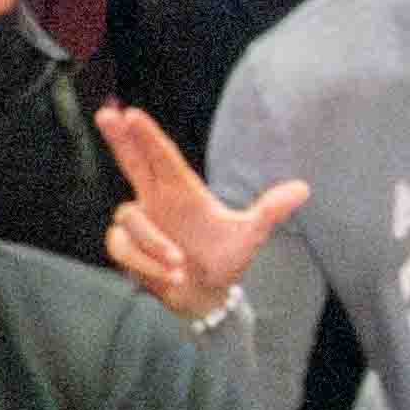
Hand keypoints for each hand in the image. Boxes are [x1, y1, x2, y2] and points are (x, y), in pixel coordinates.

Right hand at [97, 101, 311, 322]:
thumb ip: (270, 210)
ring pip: (131, 219)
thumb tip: (304, 188)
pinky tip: (168, 276)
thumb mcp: (250, 235)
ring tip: (179, 265)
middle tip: (106, 115)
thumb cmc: (225, 259)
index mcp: (183, 190)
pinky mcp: (127, 247)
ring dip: (153, 244)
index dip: (147, 136)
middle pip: (131, 161)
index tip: (132, 113)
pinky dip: (145, 263)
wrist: (207, 295)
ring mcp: (140, 222)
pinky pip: (123, 247)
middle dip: (119, 139)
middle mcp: (157, 200)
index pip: (162, 157)